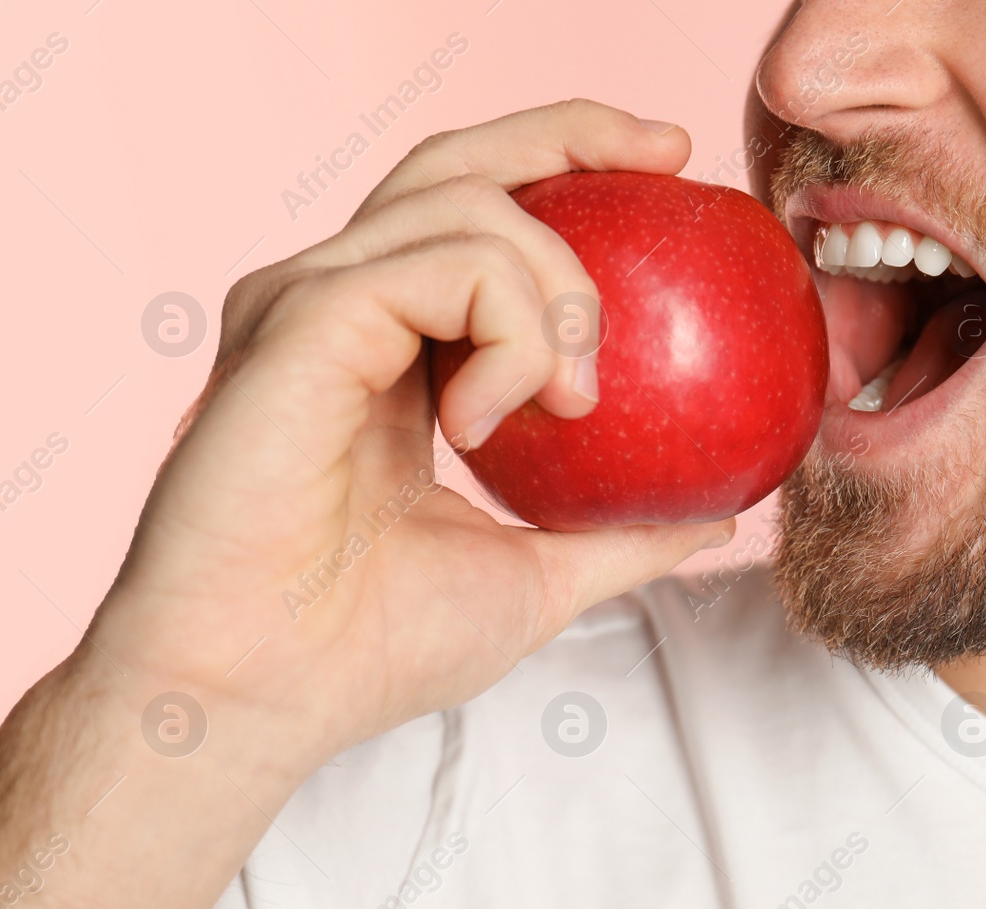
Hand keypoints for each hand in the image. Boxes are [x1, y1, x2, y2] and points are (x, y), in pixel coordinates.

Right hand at [0, 100, 733, 908]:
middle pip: (461, 164)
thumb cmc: (372, 647)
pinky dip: (506, 333)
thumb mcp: (538, 576)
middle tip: (668, 152)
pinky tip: (494, 419)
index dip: (570, 171)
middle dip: (573, 135)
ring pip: (467, 204)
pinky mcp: (297, 320)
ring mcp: (311, 304)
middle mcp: (340, 306)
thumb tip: (716, 515)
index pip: (478, 218)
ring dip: (558, 287)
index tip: (666, 172)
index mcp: (388, 351)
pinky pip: (442, 267)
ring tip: (573, 396)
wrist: (269, 696)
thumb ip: (621, 534)